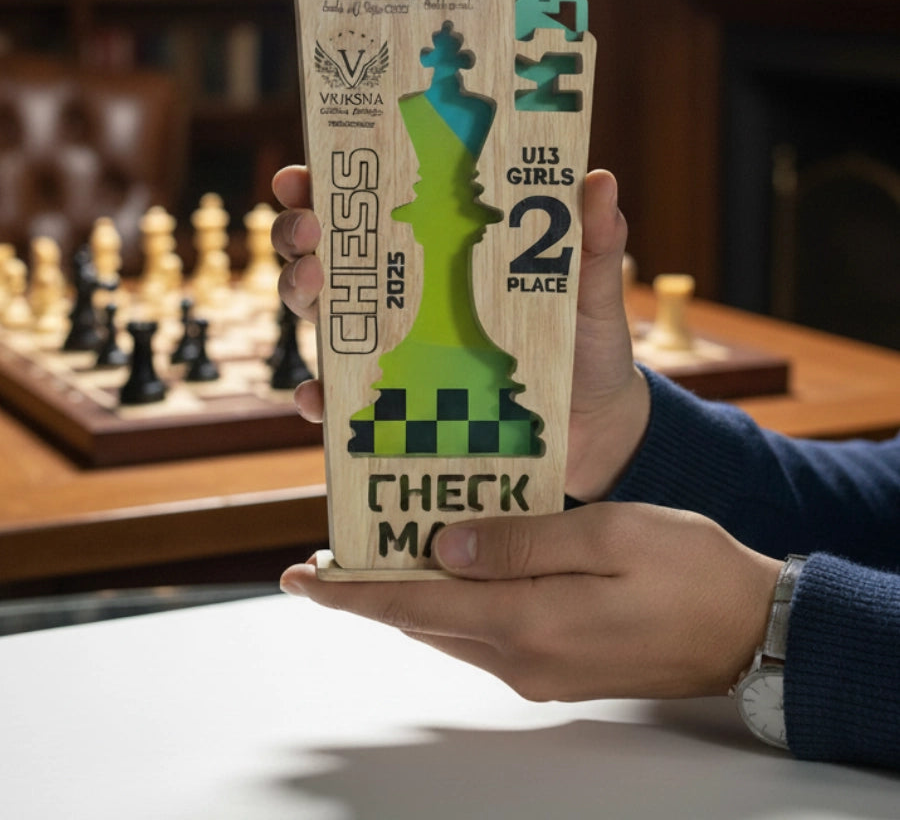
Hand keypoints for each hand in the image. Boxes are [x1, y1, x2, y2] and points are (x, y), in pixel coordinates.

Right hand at [271, 164, 649, 499]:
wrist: (596, 426)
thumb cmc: (586, 343)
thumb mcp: (590, 287)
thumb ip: (594, 239)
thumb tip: (599, 180)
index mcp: (441, 250)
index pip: (370, 206)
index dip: (325, 185)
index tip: (304, 175)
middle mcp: (404, 292)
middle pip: (327, 252)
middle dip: (302, 232)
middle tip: (312, 229)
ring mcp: (394, 347)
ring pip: (321, 314)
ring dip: (301, 295)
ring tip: (315, 288)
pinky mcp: (396, 404)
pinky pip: (342, 400)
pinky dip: (320, 398)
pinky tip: (320, 396)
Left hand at [281, 503, 781, 701]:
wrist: (750, 629)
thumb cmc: (690, 570)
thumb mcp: (608, 534)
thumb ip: (520, 542)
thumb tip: (443, 546)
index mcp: (530, 623)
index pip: (417, 606)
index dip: (353, 592)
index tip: (302, 579)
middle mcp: (524, 659)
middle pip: (425, 621)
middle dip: (372, 590)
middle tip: (330, 556)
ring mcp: (541, 670)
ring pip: (452, 628)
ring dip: (411, 595)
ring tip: (379, 552)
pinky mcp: (559, 666)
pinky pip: (485, 632)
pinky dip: (454, 601)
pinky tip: (451, 567)